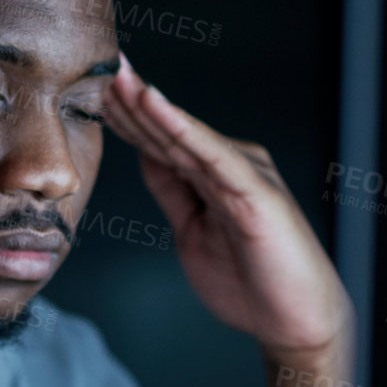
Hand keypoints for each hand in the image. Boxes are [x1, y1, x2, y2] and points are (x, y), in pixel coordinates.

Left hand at [103, 52, 352, 366]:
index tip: (90, 91)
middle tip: (97, 64)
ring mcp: (243, 174)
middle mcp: (229, 165)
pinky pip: (211, 154)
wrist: (296, 322)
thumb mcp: (190, 229)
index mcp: (213, 175)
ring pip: (185, 134)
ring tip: (118, 75)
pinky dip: (181, 126)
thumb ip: (171, 190)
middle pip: (169, 130)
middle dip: (131, 100)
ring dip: (149, 104)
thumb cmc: (250, 280)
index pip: (160, 141)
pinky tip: (154, 102)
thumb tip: (144, 154)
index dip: (125, 117)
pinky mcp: (255, 191)